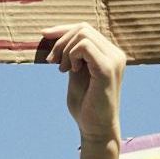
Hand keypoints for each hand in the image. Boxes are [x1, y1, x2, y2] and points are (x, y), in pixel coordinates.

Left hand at [40, 23, 126, 143]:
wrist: (96, 129)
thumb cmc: (86, 106)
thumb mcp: (76, 74)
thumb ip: (73, 56)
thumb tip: (58, 36)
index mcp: (110, 53)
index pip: (86, 29)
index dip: (62, 29)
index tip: (43, 34)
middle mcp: (116, 54)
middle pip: (83, 28)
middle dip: (61, 41)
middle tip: (52, 62)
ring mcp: (114, 60)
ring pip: (83, 34)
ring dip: (65, 49)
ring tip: (62, 69)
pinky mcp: (107, 69)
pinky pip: (84, 47)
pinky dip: (71, 55)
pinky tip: (70, 71)